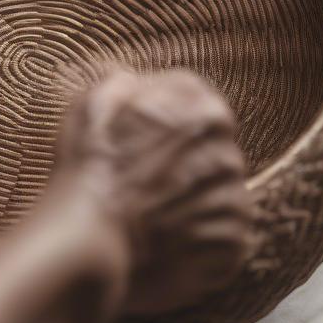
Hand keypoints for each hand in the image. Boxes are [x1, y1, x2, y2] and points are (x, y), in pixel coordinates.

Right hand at [54, 68, 251, 313]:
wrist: (87, 236)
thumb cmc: (88, 168)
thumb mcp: (93, 104)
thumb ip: (126, 83)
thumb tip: (137, 81)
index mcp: (202, 111)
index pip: (197, 102)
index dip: (167, 121)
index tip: (145, 141)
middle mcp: (229, 152)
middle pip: (212, 151)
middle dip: (185, 164)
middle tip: (146, 183)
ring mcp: (235, 200)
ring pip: (219, 194)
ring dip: (193, 203)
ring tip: (154, 216)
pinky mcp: (234, 242)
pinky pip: (222, 235)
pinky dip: (198, 240)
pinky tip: (165, 240)